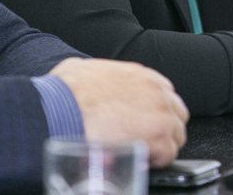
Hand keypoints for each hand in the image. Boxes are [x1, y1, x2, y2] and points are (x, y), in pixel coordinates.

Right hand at [49, 58, 187, 167]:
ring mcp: (160, 112)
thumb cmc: (62, 94)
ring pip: (176, 134)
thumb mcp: (82, 69)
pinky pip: (168, 153)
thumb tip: (86, 76)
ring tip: (140, 154)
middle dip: (162, 128)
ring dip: (160, 145)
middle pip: (175, 113)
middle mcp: (155, 91)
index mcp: (140, 76)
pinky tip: (140, 162)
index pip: (164, 95)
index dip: (154, 112)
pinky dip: (156, 161)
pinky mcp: (157, 134)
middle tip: (143, 140)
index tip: (143, 123)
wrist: (57, 111)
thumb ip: (95, 72)